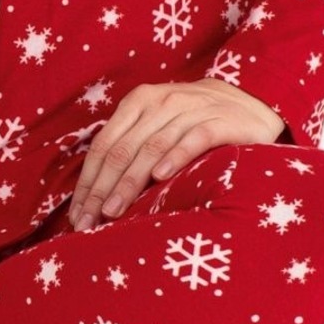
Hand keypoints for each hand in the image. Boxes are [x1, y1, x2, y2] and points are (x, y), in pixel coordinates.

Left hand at [68, 79, 286, 230]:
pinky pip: (193, 139)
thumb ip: (130, 149)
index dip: (88, 181)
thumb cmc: (191, 123)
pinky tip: (160, 178)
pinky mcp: (221, 121)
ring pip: (152, 147)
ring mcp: (191, 109)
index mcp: (138, 102)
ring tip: (113, 212)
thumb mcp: (157, 126)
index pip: (104, 144)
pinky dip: (175, 157)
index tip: (77, 215)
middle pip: (122, 149)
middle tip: (89, 222)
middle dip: (102, 189)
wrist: (246, 104)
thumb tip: (95, 196)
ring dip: (129, 182)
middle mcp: (161, 102)